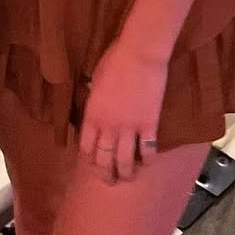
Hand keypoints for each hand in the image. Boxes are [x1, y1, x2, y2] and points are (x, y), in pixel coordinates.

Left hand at [78, 38, 167, 183]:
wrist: (139, 54)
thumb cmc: (115, 60)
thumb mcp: (96, 80)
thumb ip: (94, 98)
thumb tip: (95, 106)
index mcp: (92, 115)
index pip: (86, 147)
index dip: (89, 160)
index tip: (92, 165)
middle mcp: (108, 127)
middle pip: (104, 159)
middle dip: (105, 174)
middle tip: (109, 180)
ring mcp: (129, 128)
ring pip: (125, 162)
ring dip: (125, 173)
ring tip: (127, 177)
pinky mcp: (149, 126)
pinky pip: (147, 151)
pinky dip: (147, 160)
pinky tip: (147, 163)